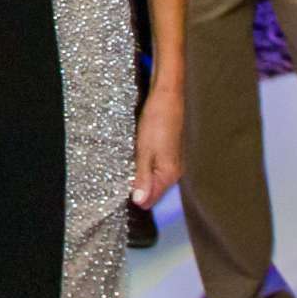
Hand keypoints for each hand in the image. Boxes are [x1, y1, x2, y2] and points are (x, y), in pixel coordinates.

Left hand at [132, 84, 183, 206]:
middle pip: (154, 190)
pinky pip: (157, 166)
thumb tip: (139, 201)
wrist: (169, 95)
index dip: (136, 197)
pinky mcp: (171, 151)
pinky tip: (138, 157)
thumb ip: (143, 177)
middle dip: (139, 187)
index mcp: (170, 174)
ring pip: (155, 177)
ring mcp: (175, 161)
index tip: (120, 192)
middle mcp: (176, 171)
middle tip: (121, 177)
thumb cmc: (157, 120)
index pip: (152, 199)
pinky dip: (146, 164)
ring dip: (141, 175)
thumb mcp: (145, 150)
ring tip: (128, 166)